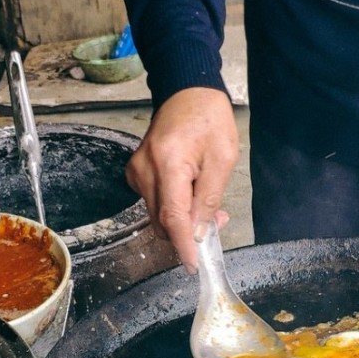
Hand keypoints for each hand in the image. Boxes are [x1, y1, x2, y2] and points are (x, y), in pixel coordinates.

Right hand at [125, 87, 238, 269]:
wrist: (186, 92)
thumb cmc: (208, 119)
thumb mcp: (222, 158)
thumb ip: (209, 198)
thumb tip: (200, 232)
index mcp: (168, 163)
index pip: (172, 217)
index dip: (183, 245)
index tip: (192, 265)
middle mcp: (145, 170)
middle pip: (162, 221)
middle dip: (189, 232)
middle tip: (217, 222)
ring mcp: (137, 172)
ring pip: (158, 214)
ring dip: (182, 219)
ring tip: (207, 203)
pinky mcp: (136, 173)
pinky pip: (154, 202)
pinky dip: (173, 207)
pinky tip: (190, 192)